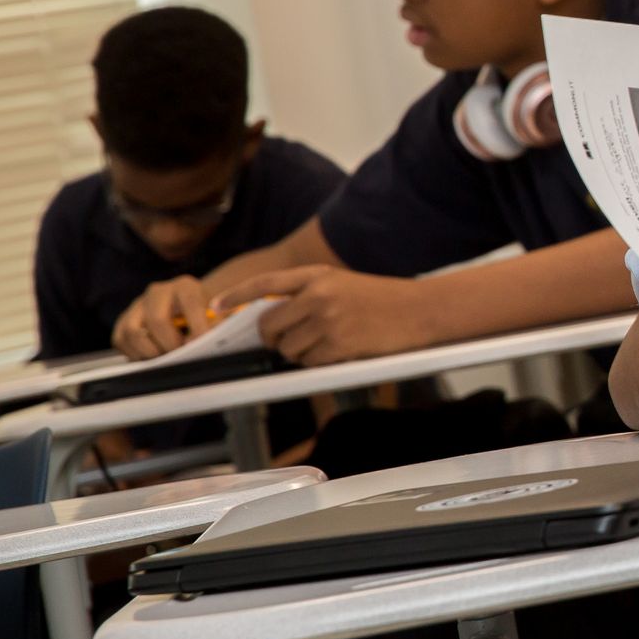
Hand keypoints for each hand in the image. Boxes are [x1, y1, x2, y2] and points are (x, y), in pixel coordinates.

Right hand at [112, 276, 208, 358]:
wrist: (187, 309)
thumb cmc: (204, 314)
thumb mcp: (218, 315)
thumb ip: (217, 325)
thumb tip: (204, 340)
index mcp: (185, 286)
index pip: (191, 303)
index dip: (198, 327)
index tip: (201, 343)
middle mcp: (157, 291)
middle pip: (157, 320)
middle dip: (170, 344)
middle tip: (180, 354)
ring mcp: (137, 305)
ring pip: (133, 332)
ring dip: (150, 351)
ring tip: (165, 356)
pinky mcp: (123, 320)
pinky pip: (121, 340)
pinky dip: (135, 354)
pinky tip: (152, 355)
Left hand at [215, 266, 434, 365]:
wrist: (421, 310)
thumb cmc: (384, 298)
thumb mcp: (343, 284)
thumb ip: (309, 295)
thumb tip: (271, 319)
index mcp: (318, 276)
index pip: (265, 283)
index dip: (237, 295)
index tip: (217, 306)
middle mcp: (318, 296)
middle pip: (269, 325)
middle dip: (273, 338)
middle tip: (289, 340)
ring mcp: (327, 321)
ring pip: (287, 348)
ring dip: (299, 353)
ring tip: (326, 343)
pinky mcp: (338, 345)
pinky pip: (309, 363)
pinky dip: (318, 362)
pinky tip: (339, 351)